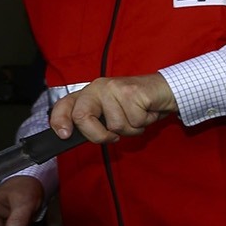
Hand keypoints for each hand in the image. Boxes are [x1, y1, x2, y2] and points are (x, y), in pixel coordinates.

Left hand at [51, 74, 177, 142]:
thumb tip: (75, 137)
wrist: (165, 90)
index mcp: (89, 93)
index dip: (59, 121)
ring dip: (131, 129)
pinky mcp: (131, 92)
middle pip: (82, 118)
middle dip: (99, 135)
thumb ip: (95, 122)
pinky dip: (144, 123)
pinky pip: (134, 122)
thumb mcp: (112, 113)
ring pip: (114, 126)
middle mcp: (98, 87)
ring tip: (138, 117)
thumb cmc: (138, 105)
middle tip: (114, 137)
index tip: (65, 135)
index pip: (64, 105)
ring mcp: (114, 88)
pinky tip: (146, 112)